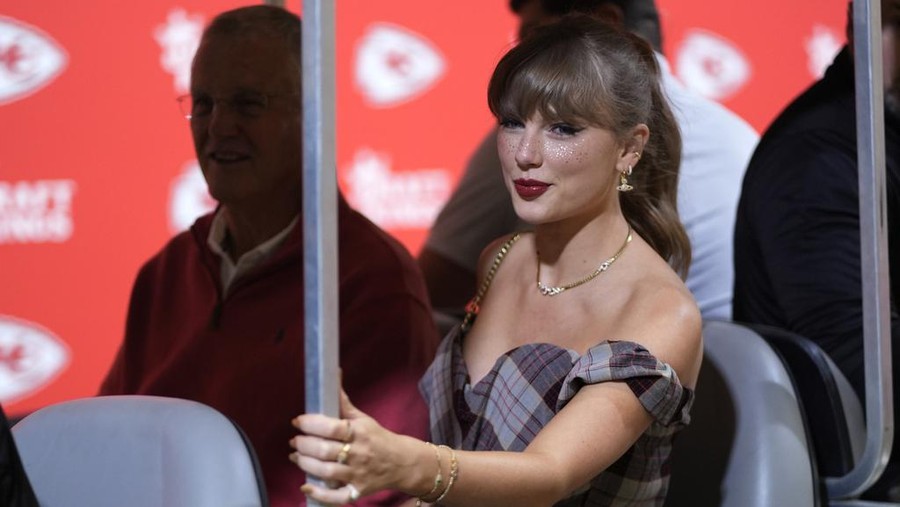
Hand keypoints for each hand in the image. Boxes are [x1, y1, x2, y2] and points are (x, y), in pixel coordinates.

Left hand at [290, 390, 420, 504]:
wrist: (402, 463)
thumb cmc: (378, 438)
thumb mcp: (363, 419)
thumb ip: (343, 402)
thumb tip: (333, 374)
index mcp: (360, 432)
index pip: (332, 428)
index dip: (311, 424)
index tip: (298, 421)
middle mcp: (358, 454)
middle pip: (324, 451)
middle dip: (304, 445)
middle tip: (295, 440)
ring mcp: (357, 475)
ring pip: (326, 472)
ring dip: (305, 464)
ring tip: (296, 456)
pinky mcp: (357, 492)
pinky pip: (335, 497)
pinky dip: (318, 494)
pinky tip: (305, 486)